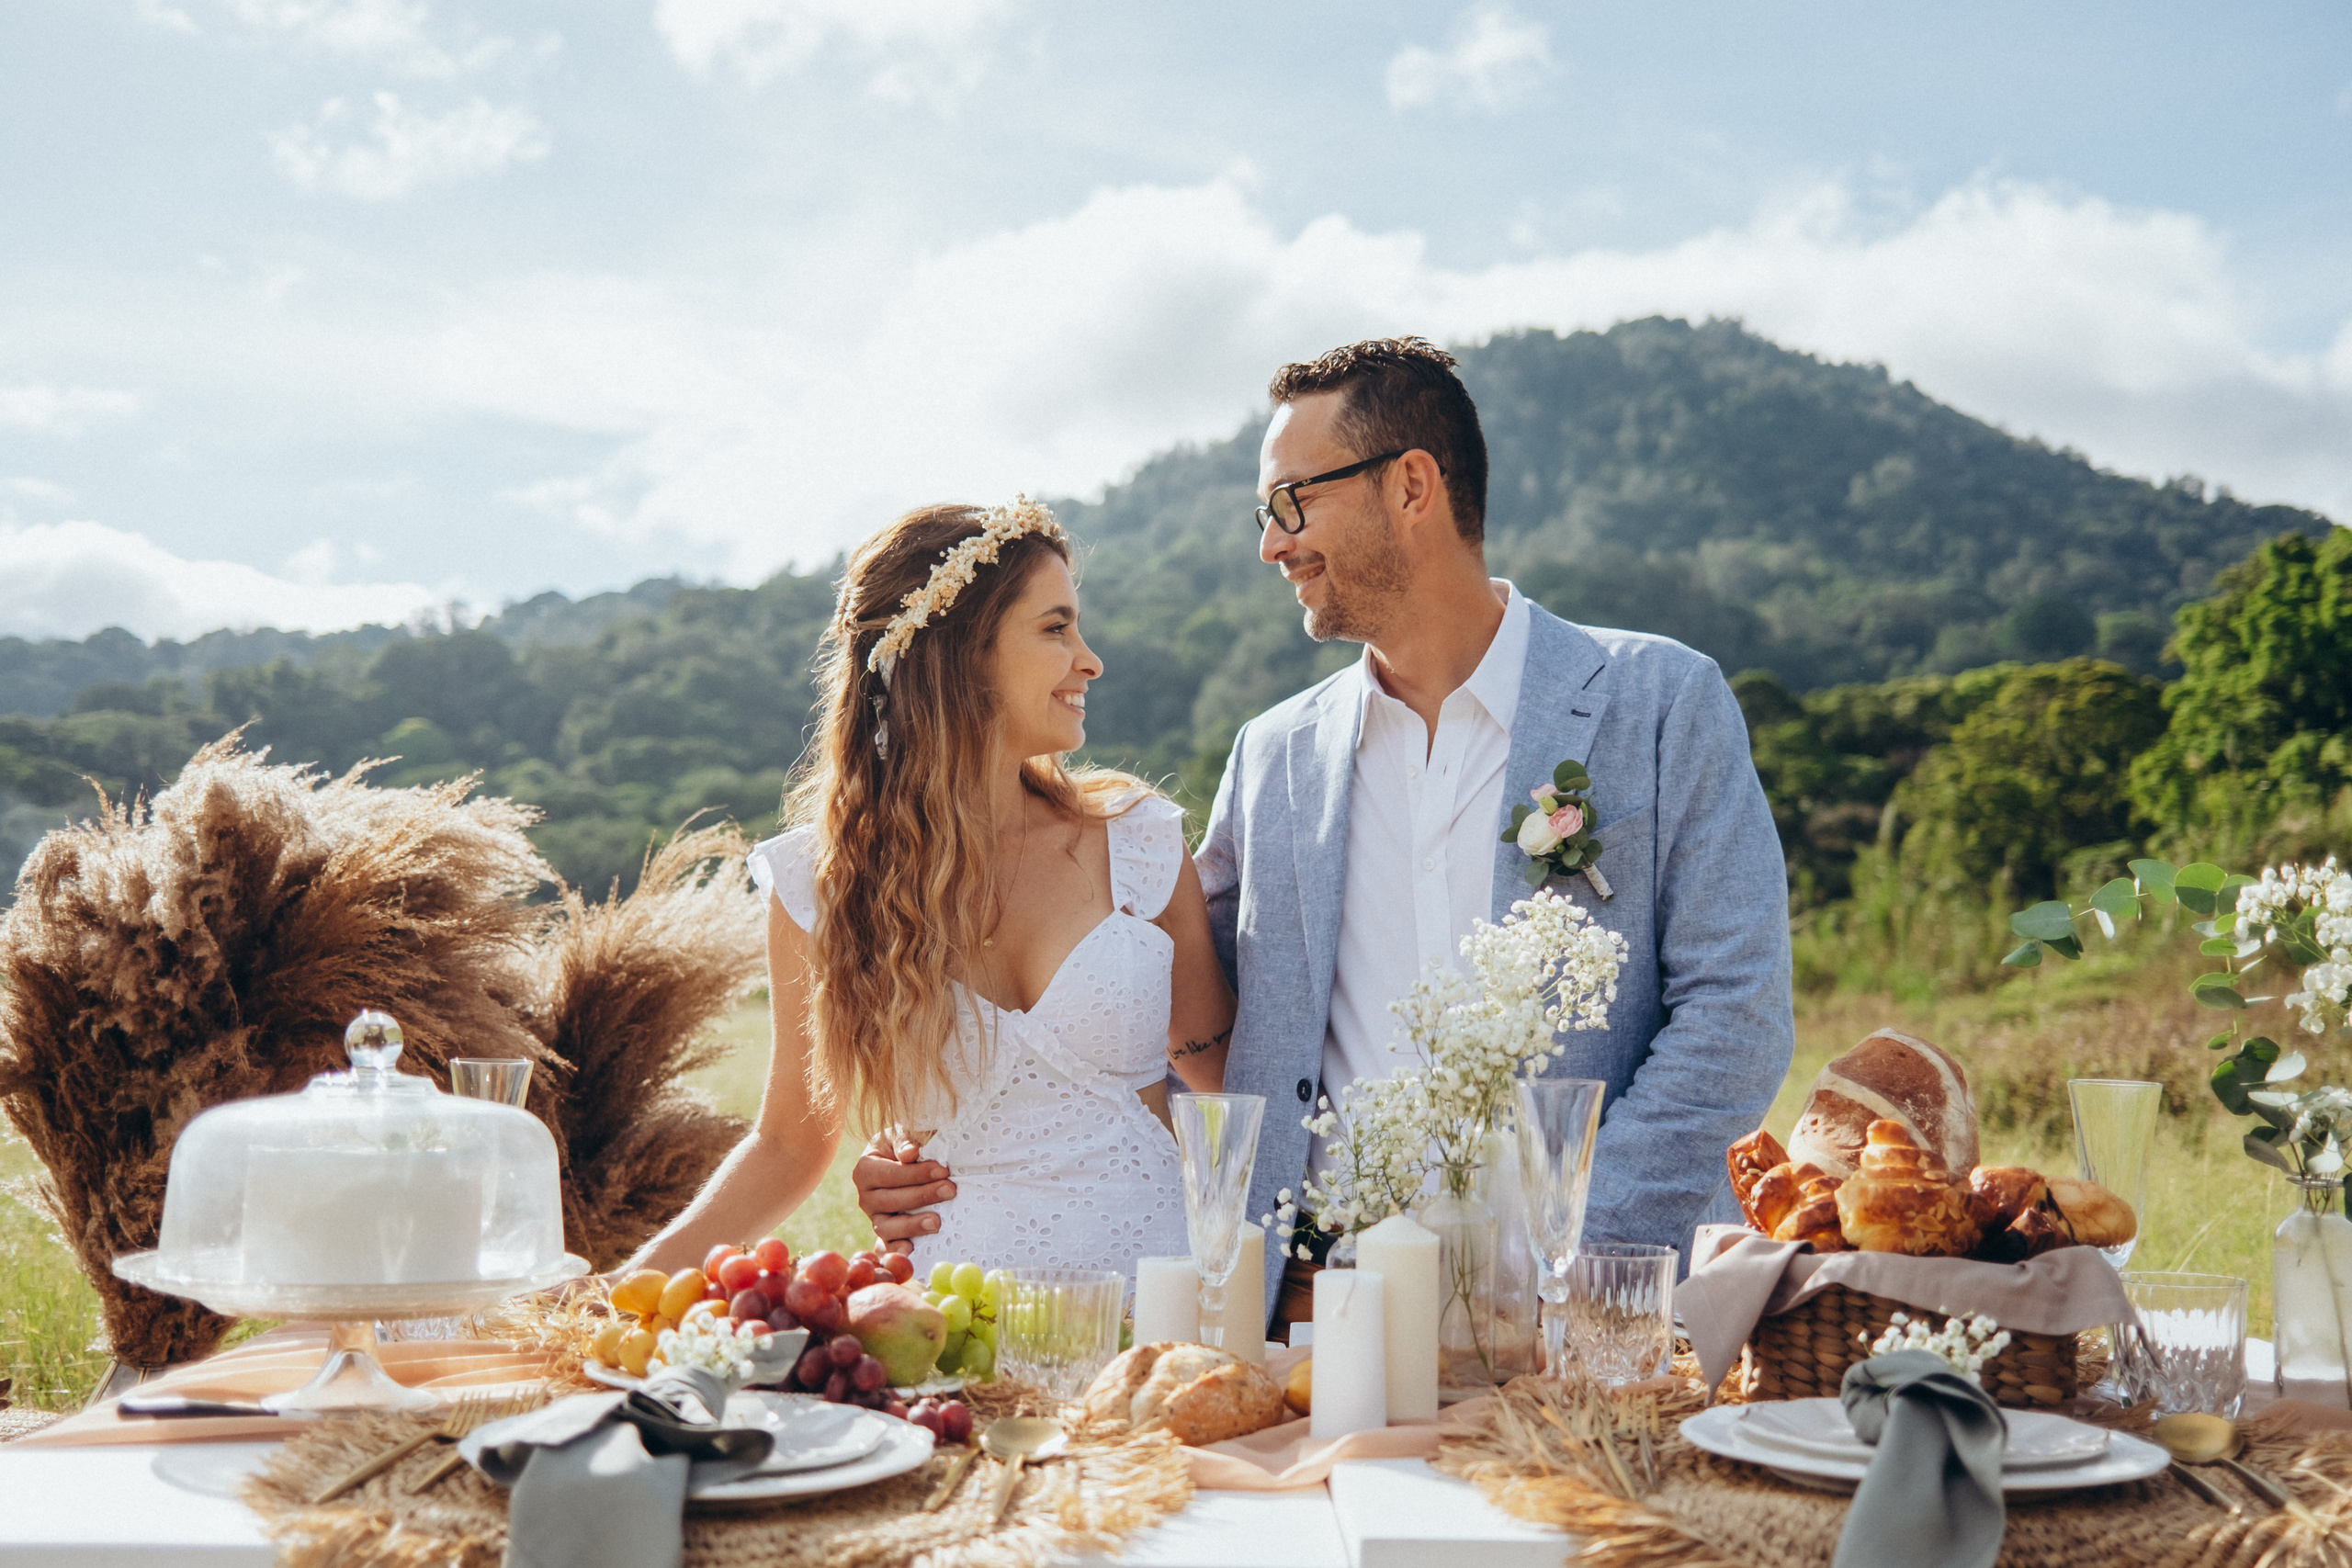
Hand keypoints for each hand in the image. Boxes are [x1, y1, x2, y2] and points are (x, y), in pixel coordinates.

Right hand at [854, 1127, 954, 1255]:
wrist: (900, 1162)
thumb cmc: (903, 1146)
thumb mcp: (901, 1135)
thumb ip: (904, 1142)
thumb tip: (911, 1154)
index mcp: (865, 1169)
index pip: (890, 1175)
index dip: (916, 1174)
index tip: (943, 1170)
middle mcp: (865, 1197)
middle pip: (890, 1201)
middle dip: (922, 1196)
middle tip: (950, 1189)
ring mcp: (874, 1218)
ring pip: (887, 1227)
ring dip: (913, 1225)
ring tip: (937, 1221)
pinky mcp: (884, 1235)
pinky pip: (885, 1247)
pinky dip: (896, 1251)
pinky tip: (912, 1250)